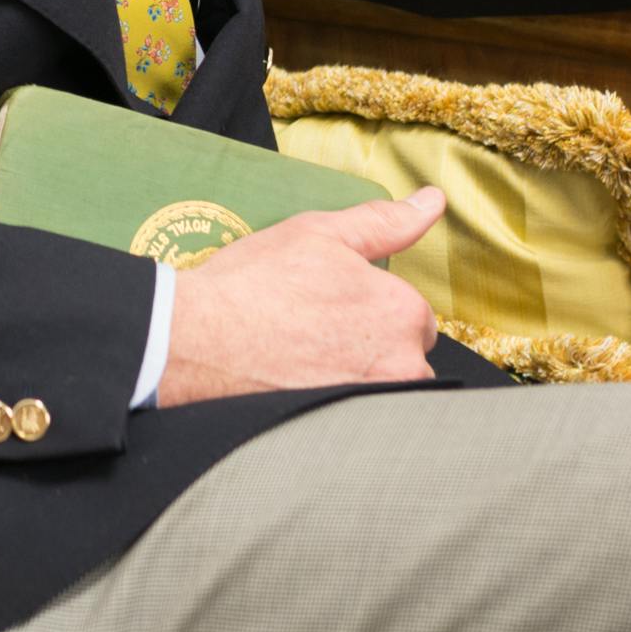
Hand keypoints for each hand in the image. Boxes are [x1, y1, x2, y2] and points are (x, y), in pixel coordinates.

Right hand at [153, 187, 445, 407]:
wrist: (199, 341)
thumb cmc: (257, 284)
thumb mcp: (323, 233)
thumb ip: (386, 220)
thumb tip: (431, 201)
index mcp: (403, 314)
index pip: (413, 313)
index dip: (373, 302)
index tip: (334, 300)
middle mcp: (401, 367)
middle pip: (405, 354)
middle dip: (374, 342)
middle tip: (318, 326)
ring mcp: (373, 404)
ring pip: (384, 386)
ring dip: (360, 374)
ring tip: (308, 356)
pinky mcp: (344, 430)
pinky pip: (358, 413)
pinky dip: (340, 401)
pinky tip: (302, 381)